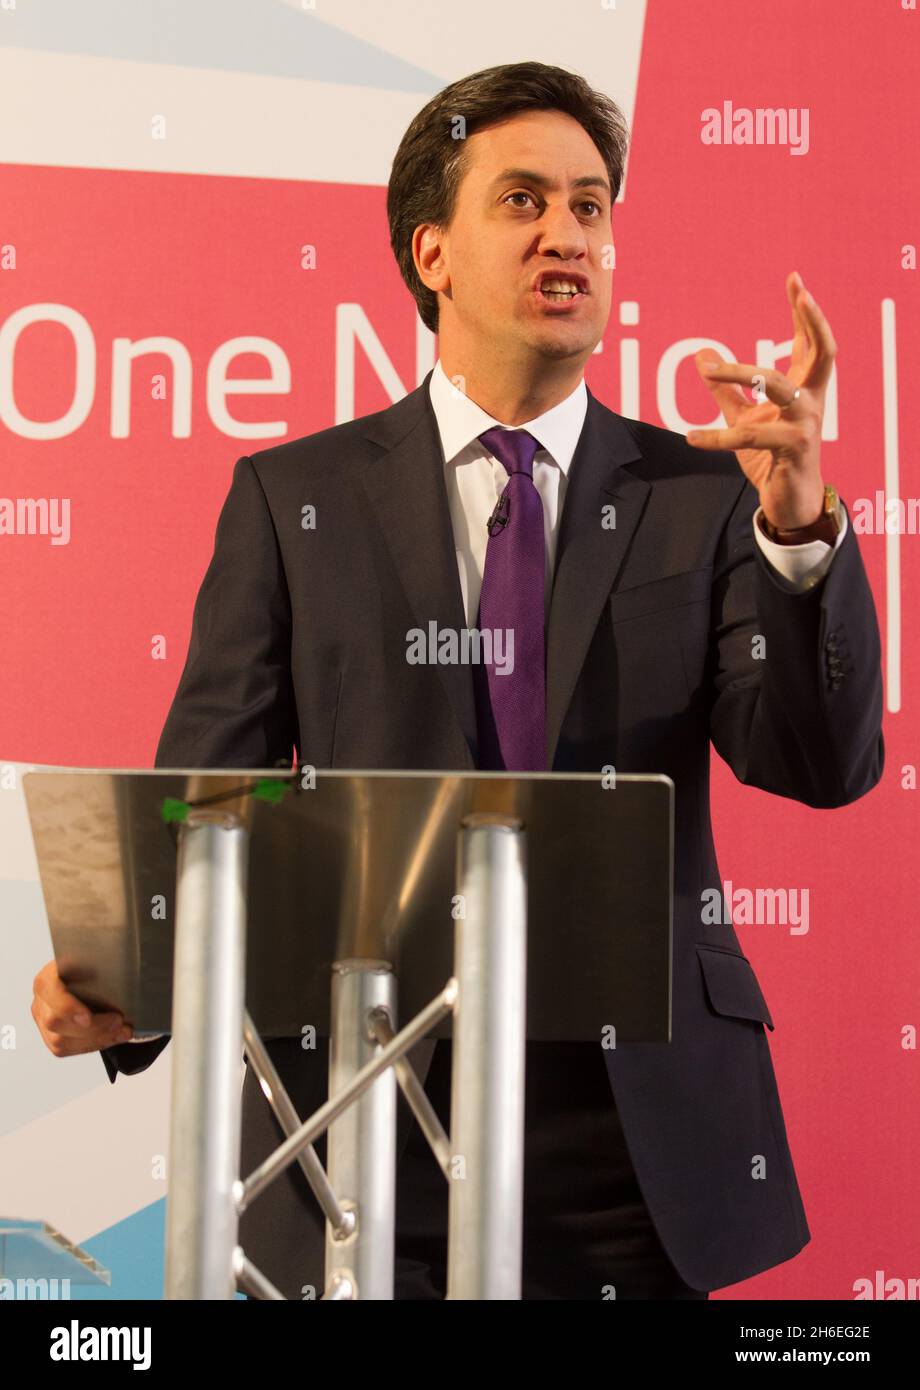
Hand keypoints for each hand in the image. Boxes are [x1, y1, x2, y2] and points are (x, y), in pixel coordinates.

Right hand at [32, 959, 133, 1056]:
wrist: (93, 979)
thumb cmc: (95, 968)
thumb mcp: (97, 959)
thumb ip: (102, 961)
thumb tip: (120, 962)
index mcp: (48, 977)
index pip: (48, 989)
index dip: (66, 1007)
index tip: (87, 1018)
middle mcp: (42, 1001)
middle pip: (55, 1022)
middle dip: (91, 1027)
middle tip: (119, 1021)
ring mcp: (44, 1021)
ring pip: (61, 1041)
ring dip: (96, 1039)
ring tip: (122, 1031)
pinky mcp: (52, 1038)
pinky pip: (69, 1049)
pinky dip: (95, 1045)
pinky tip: (114, 1037)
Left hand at [687, 271, 835, 532]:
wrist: (787, 501)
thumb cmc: (771, 457)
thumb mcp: (744, 419)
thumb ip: (726, 390)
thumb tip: (701, 357)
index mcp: (804, 390)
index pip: (810, 342)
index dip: (804, 311)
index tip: (794, 279)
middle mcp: (812, 401)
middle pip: (823, 352)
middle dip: (813, 320)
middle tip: (802, 293)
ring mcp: (806, 423)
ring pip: (777, 385)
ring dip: (741, 373)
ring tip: (710, 370)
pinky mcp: (793, 448)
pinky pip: (750, 435)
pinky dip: (717, 437)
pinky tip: (691, 437)